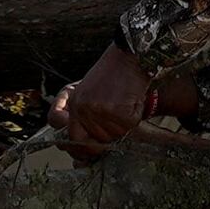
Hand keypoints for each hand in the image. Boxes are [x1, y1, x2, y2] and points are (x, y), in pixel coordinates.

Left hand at [54, 44, 152, 158]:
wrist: (129, 56)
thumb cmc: (111, 73)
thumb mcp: (87, 92)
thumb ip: (83, 117)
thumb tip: (82, 152)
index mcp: (75, 104)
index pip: (74, 138)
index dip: (84, 148)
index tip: (94, 150)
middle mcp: (84, 109)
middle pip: (99, 139)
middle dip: (111, 131)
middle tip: (117, 111)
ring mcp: (101, 111)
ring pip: (116, 134)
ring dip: (124, 123)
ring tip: (123, 100)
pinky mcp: (119, 112)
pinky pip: (130, 125)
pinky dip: (135, 115)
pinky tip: (132, 98)